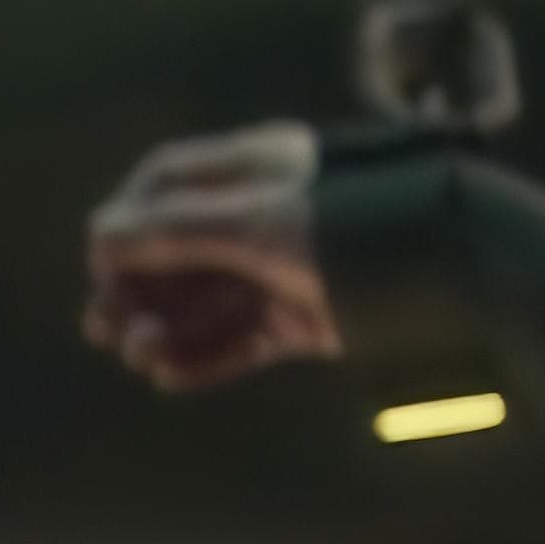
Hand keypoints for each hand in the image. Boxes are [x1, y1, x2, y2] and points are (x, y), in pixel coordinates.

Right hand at [81, 121, 342, 392]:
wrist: (445, 269)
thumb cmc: (348, 225)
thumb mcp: (255, 221)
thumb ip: (175, 230)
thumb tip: (98, 236)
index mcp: (252, 167)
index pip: (166, 185)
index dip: (127, 222)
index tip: (102, 264)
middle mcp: (263, 213)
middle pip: (180, 250)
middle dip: (140, 287)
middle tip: (106, 328)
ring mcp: (284, 267)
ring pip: (207, 299)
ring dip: (167, 327)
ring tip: (142, 355)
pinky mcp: (305, 317)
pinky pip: (241, 338)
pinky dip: (205, 356)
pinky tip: (171, 376)